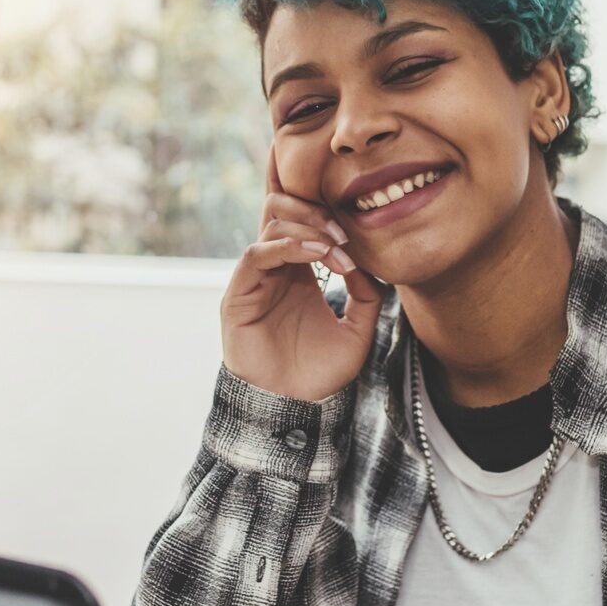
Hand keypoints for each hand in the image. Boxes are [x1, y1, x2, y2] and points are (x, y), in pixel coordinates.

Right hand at [220, 140, 384, 401]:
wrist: (293, 407)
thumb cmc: (321, 372)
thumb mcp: (359, 329)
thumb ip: (367, 293)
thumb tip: (365, 259)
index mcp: (299, 269)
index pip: (300, 218)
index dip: (317, 198)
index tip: (351, 199)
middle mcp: (275, 267)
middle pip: (283, 208)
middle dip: (316, 210)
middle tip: (345, 230)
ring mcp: (255, 278)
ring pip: (271, 224)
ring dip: (307, 227)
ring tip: (336, 246)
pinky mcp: (238, 295)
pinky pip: (257, 254)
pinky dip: (288, 247)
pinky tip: (318, 255)